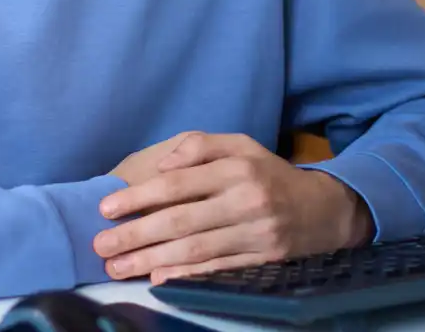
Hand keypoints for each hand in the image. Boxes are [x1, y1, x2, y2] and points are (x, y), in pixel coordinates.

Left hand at [92, 133, 372, 284]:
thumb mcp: (240, 145)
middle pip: (181, 221)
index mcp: (236, 168)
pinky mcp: (264, 261)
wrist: (324, 210)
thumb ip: (199, 146)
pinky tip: (158, 279)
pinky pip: (218, 270)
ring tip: (118, 267)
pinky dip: (187, 275)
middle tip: (101, 244)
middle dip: (136, 235)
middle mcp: (246, 201)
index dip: (139, 197)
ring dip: (151, 260)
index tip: (106, 208)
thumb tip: (162, 166)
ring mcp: (257, 234)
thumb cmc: (268, 174)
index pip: (177, 184)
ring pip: (195, 249)